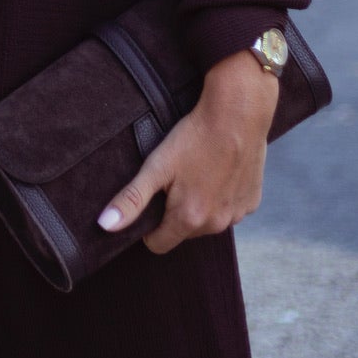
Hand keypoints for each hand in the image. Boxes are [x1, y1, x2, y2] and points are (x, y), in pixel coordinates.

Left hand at [97, 48, 279, 255]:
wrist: (238, 113)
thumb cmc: (195, 137)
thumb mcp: (156, 166)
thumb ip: (131, 200)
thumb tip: (105, 226)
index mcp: (190, 220)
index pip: (158, 244)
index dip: (149, 226)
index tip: (151, 199)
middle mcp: (216, 225)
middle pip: (183, 232)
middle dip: (175, 213)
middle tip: (174, 179)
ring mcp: (237, 215)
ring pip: (208, 222)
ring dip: (200, 206)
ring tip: (197, 173)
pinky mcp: (252, 202)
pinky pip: (229, 209)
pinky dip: (221, 197)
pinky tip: (218, 172)